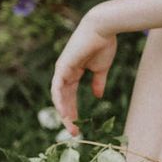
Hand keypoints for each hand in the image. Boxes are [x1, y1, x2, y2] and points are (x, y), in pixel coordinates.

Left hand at [50, 10, 116, 134]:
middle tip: (75, 132)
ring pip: (59, 96)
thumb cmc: (104, 45)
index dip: (74, 111)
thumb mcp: (101, 69)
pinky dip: (59, 100)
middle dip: (68, 116)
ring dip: (64, 113)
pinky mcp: (63, 66)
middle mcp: (65, 72)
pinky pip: (58, 88)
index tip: (79, 126)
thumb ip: (98, 83)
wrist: (103, 29)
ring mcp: (62, 69)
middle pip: (63, 99)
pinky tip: (64, 113)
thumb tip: (97, 96)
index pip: (70, 96)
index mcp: (73, 72)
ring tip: (71, 127)